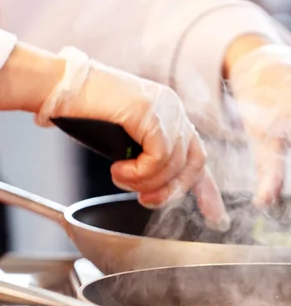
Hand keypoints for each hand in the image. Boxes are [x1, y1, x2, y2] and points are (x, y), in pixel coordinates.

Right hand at [35, 47, 228, 229]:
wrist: (59, 87)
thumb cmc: (85, 115)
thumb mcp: (126, 143)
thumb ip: (148, 158)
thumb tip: (158, 190)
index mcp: (172, 115)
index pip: (198, 156)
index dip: (209, 192)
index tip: (216, 218)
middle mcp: (174, 109)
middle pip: (194, 163)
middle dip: (171, 192)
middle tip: (145, 202)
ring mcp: (165, 108)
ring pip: (173, 164)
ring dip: (145, 183)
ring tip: (119, 178)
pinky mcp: (150, 110)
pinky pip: (158, 157)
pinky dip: (139, 173)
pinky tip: (118, 169)